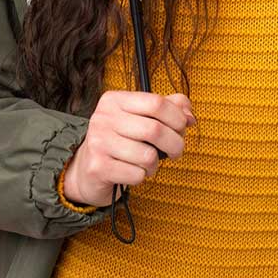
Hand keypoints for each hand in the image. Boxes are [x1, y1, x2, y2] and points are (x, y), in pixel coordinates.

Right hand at [62, 90, 196, 207]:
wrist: (87, 169)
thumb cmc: (121, 141)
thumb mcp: (141, 118)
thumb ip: (168, 109)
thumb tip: (190, 116)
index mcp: (115, 100)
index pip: (156, 102)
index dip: (177, 117)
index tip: (183, 127)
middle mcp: (104, 117)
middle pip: (155, 129)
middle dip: (175, 144)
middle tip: (176, 151)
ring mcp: (99, 142)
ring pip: (148, 155)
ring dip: (155, 164)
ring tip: (147, 163)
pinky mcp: (98, 167)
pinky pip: (137, 175)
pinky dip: (142, 177)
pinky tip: (133, 172)